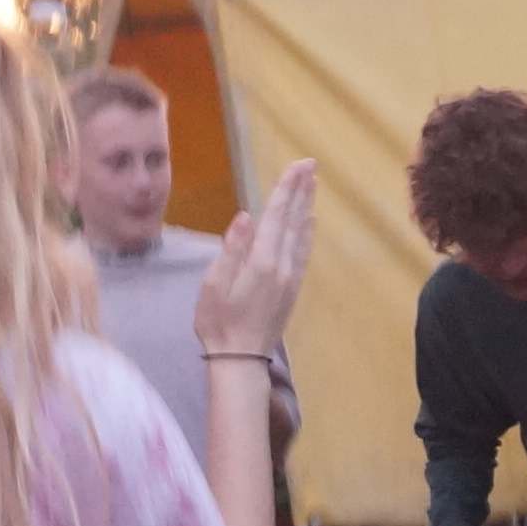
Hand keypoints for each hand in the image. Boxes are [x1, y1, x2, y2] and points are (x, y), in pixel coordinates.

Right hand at [194, 158, 316, 356]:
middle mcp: (283, 266)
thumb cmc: (218, 323)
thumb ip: (232, 249)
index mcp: (262, 262)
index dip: (286, 189)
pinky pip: (303, 252)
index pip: (276, 216)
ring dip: (306, 207)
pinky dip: (307, 232)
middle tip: (310, 165)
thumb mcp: (214, 286)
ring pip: (302, 234)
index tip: (297, 166)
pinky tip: (309, 223)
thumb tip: (245, 216)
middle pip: (294, 220)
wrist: (241, 360)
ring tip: (312, 185)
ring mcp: (290, 278)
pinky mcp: (292, 289)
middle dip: (301, 191)